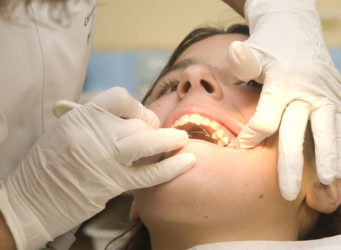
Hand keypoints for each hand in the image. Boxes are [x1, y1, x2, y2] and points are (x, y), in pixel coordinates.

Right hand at [2, 87, 194, 249]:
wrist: (33, 199)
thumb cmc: (51, 160)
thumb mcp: (67, 128)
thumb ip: (96, 118)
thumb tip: (127, 111)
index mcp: (81, 116)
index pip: (120, 97)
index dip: (136, 105)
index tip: (139, 115)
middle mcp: (94, 134)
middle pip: (138, 122)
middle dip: (152, 127)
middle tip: (157, 132)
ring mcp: (105, 159)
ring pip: (147, 143)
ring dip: (169, 141)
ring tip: (182, 139)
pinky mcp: (114, 183)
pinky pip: (150, 174)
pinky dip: (171, 168)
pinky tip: (187, 161)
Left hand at [229, 0, 340, 199]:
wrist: (296, 29)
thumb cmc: (270, 44)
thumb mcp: (255, 49)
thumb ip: (245, 59)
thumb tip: (234, 53)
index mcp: (283, 81)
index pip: (266, 119)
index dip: (252, 136)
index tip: (242, 147)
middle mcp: (306, 91)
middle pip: (297, 133)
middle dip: (292, 164)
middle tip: (287, 193)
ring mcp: (324, 96)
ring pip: (327, 133)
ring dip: (328, 161)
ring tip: (328, 186)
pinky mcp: (335, 98)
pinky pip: (337, 127)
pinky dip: (338, 148)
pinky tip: (338, 169)